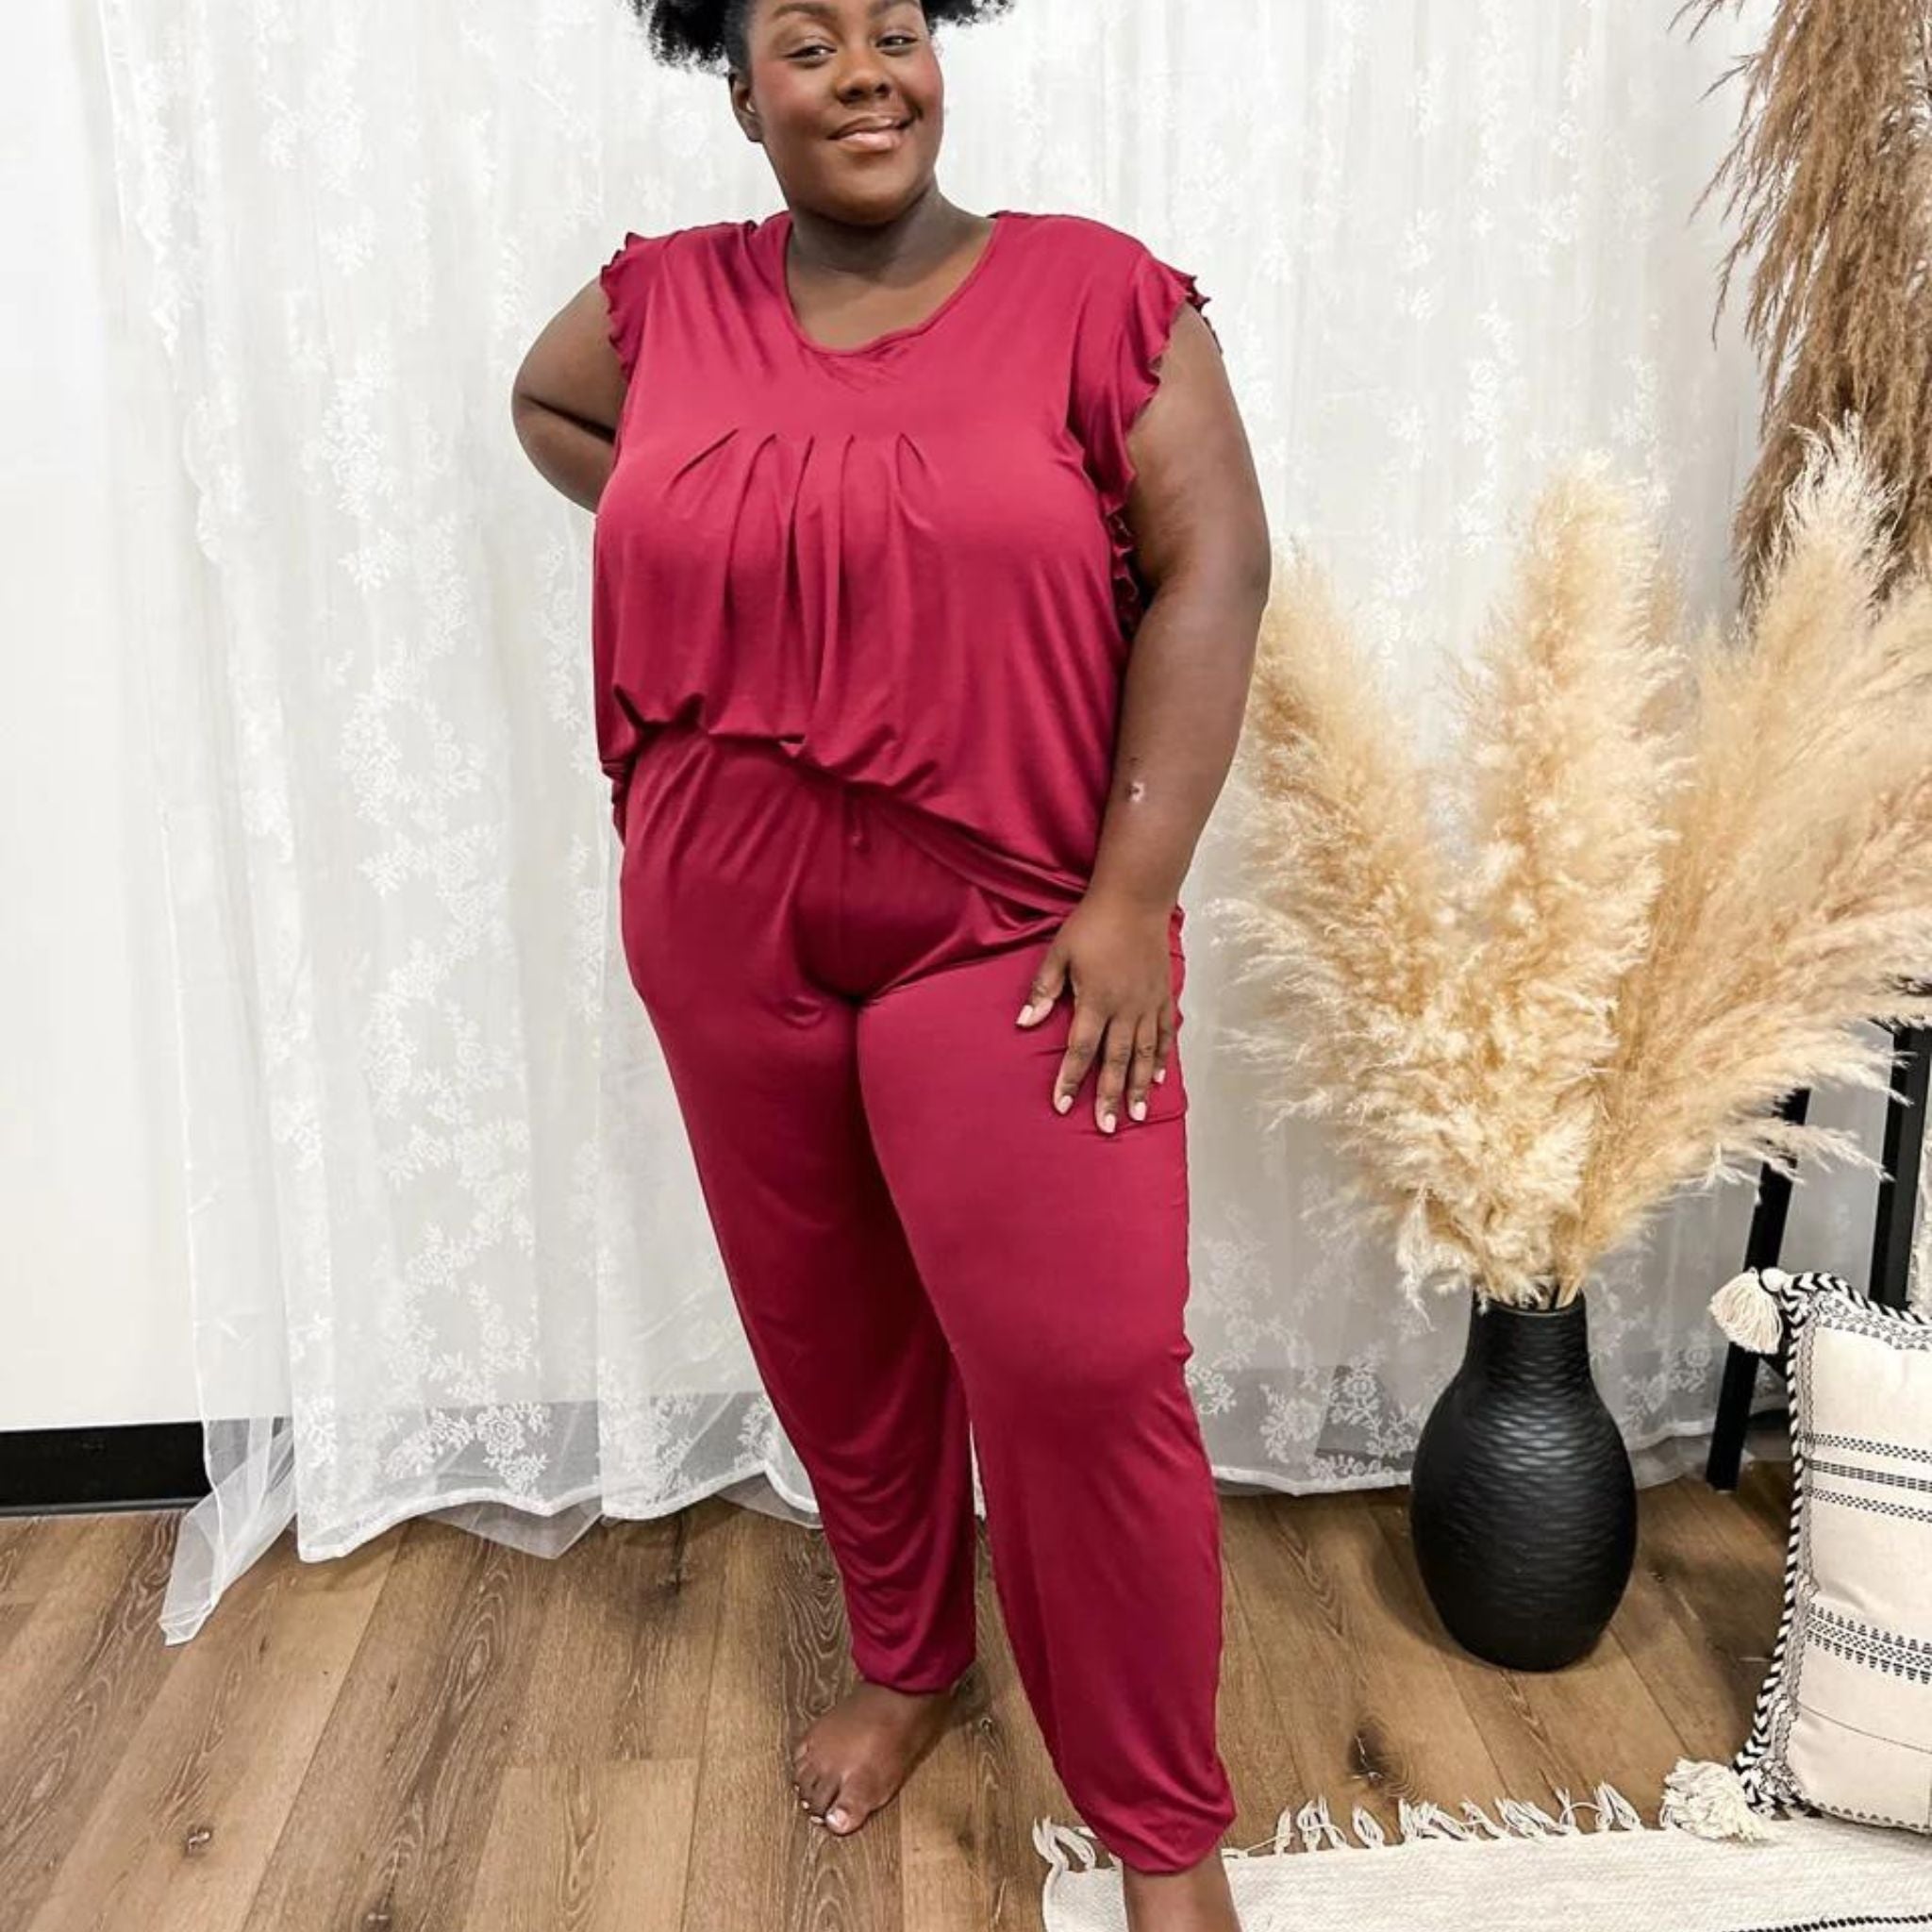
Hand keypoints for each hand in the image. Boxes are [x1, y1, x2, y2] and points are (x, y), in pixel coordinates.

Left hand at [1014, 889, 1175, 1132]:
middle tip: (1105, 1127)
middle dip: (1108, 1095)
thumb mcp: (1059, 953)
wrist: (1135, 899)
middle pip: (1115, 1060)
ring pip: (1144, 1053)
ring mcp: (1147, 1003)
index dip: (1069, 1079)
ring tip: (1136, 1115)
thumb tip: (1024, 1022)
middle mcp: (1125, 1008)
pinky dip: (1162, 1058)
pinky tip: (1158, 1079)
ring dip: (1138, 1086)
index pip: (1080, 1049)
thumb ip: (1043, 989)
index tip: (1061, 1106)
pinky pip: (1164, 1034)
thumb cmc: (1092, 924)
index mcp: (1096, 1000)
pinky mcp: (1162, 996)